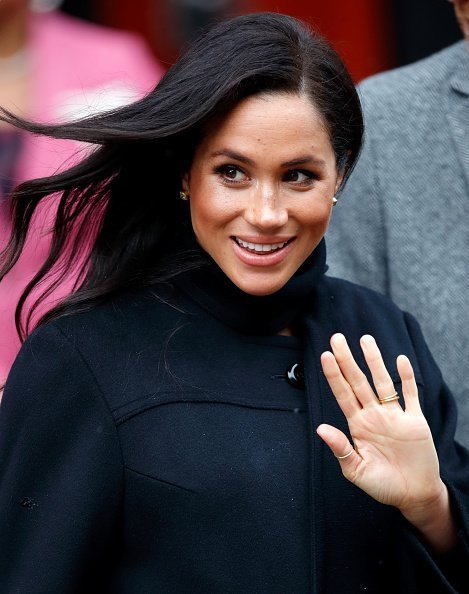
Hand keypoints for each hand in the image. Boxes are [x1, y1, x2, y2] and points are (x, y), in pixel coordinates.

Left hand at [317, 333, 444, 519]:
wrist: (414, 495)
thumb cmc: (382, 485)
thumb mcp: (356, 471)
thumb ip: (340, 449)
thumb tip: (320, 429)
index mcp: (358, 425)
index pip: (343, 394)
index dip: (334, 375)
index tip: (325, 356)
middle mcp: (374, 415)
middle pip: (359, 381)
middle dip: (348, 360)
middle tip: (337, 337)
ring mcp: (394, 415)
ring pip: (383, 382)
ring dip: (375, 361)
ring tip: (366, 339)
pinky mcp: (415, 420)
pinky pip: (410, 394)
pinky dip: (407, 378)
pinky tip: (400, 360)